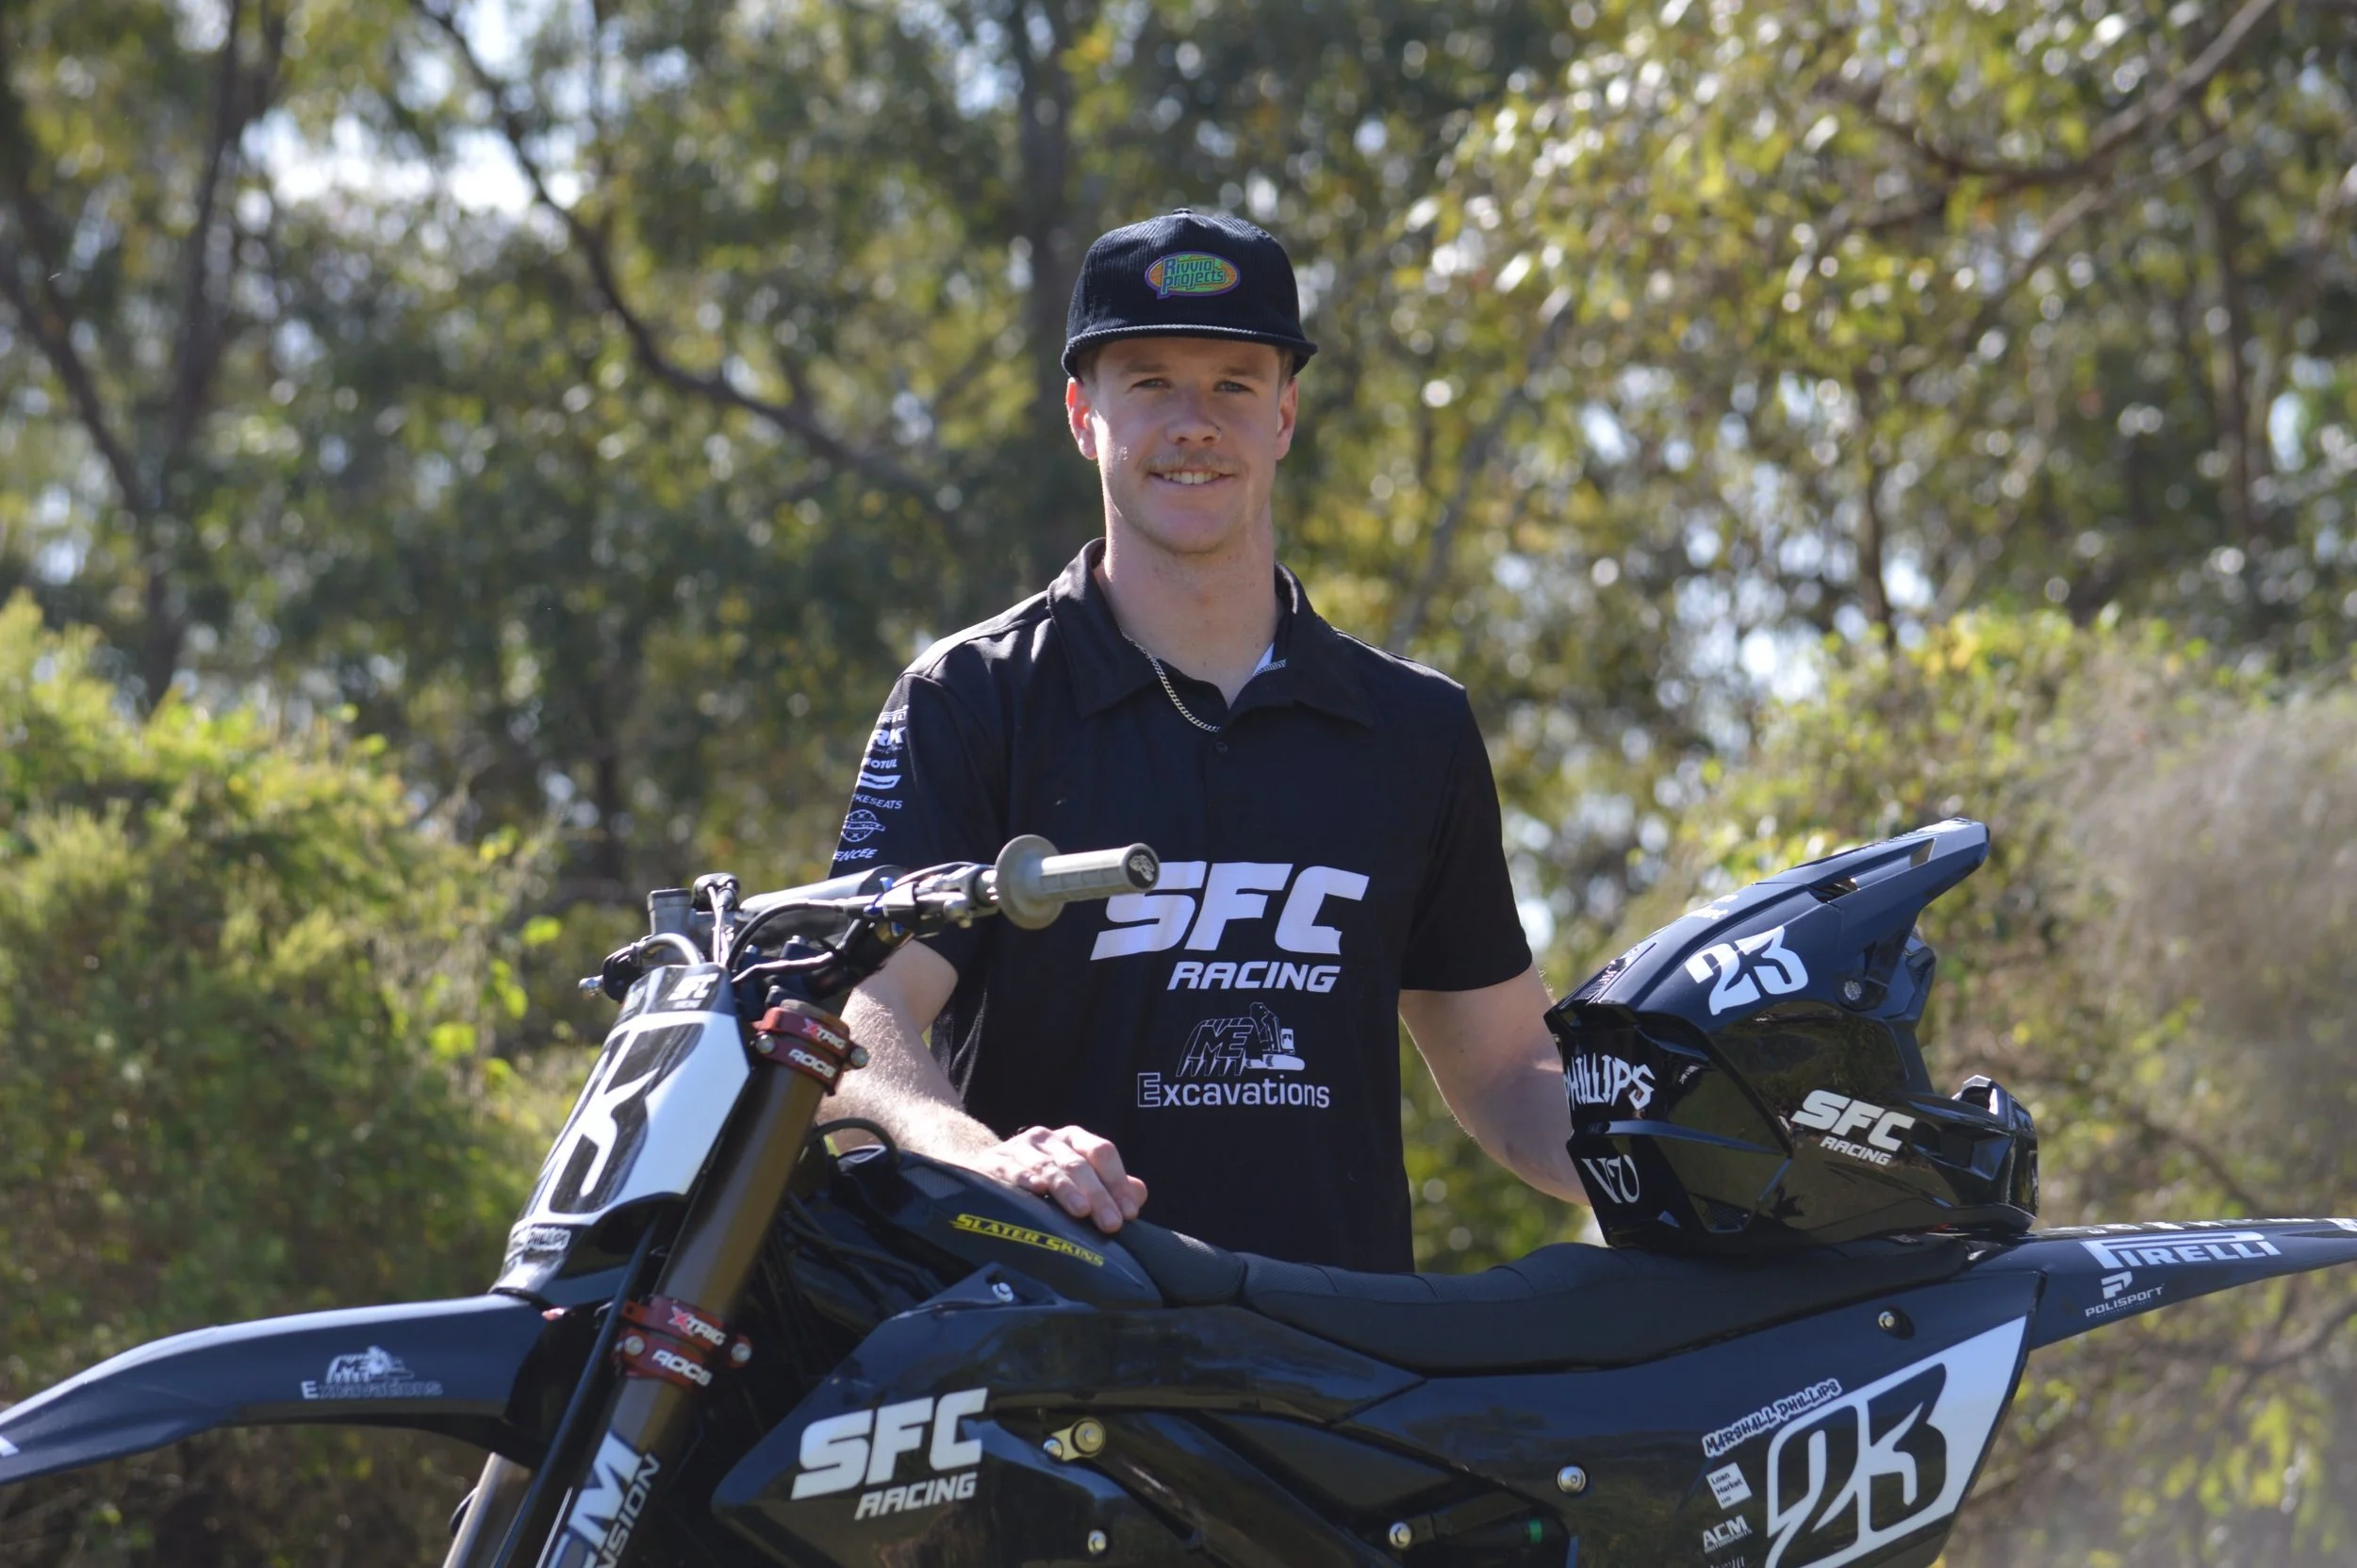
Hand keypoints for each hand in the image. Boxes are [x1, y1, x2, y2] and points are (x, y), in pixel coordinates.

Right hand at [970, 1125, 1147, 1232]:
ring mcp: (1020, 1148)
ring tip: (1081, 1212)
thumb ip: (1111, 1186)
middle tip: (1111, 1224)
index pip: (1102, 1152)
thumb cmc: (1043, 1179)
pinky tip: (1037, 1190)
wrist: (988, 1172)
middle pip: (1078, 1164)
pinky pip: (1012, 1169)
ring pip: (1049, 1167)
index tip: (1129, 1214)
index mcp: (1073, 1139)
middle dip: (1098, 1195)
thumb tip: (1138, 1195)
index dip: (1117, 1182)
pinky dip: (1025, 1178)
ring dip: (1066, 1190)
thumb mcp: (1078, 1178)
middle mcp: (1048, 1138)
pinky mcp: (994, 1162)